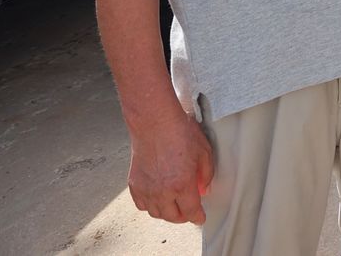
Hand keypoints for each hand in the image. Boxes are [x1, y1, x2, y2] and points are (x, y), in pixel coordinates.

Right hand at [127, 110, 214, 224]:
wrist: (155, 123)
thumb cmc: (179, 132)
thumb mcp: (204, 152)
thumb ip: (206, 175)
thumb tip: (204, 189)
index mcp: (182, 184)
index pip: (191, 211)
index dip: (197, 217)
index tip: (200, 218)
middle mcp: (162, 191)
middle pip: (172, 217)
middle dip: (183, 217)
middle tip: (188, 212)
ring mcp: (147, 189)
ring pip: (156, 213)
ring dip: (166, 212)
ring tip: (174, 205)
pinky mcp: (134, 184)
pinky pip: (142, 204)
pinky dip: (150, 205)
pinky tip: (157, 198)